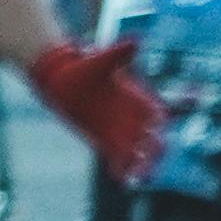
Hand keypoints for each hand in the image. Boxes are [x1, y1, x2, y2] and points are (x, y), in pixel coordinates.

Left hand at [29, 37, 170, 185]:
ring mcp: (119, 128)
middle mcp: (131, 116)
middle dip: (154, 148)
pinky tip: (123, 180)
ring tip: (142, 178)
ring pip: (135, 150)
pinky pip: (116, 156)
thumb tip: (136, 40)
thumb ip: (119, 53)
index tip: (156, 129)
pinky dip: (121, 167)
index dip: (158, 122)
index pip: (156, 113)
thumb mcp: (101, 59)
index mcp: (137, 97)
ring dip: (141, 164)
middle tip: (153, 159)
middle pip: (151, 136)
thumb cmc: (83, 66)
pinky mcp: (103, 138)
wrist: (62, 78)